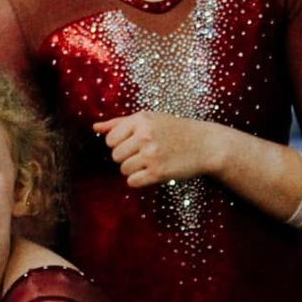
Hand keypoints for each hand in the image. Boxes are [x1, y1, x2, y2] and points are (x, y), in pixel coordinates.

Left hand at [92, 111, 218, 186]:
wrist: (206, 144)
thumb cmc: (175, 130)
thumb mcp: (149, 119)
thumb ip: (119, 123)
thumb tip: (95, 128)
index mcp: (141, 120)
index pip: (110, 140)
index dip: (120, 145)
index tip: (135, 144)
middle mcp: (145, 136)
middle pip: (115, 156)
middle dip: (127, 157)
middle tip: (146, 153)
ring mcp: (152, 154)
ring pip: (123, 170)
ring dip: (134, 169)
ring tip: (151, 162)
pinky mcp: (159, 172)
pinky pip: (133, 182)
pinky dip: (140, 180)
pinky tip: (152, 172)